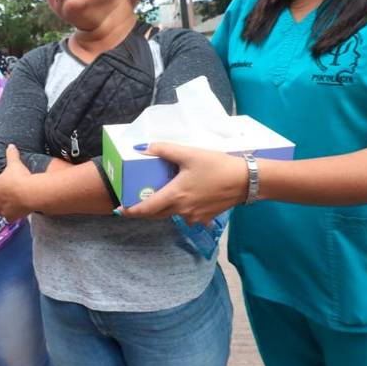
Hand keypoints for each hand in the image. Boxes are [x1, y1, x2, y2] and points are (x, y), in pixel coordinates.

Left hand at [0, 145, 34, 221]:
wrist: (29, 193)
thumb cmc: (19, 177)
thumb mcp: (15, 163)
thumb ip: (11, 154)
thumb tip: (11, 145)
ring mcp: (3, 209)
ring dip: (0, 209)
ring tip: (6, 206)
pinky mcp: (11, 216)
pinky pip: (9, 218)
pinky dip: (11, 216)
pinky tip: (16, 213)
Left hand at [118, 143, 247, 224]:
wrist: (246, 181)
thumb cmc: (218, 166)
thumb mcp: (189, 154)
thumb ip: (165, 150)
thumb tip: (143, 148)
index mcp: (175, 196)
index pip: (146, 209)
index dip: (131, 211)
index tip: (119, 210)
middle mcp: (182, 210)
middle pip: (157, 214)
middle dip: (145, 210)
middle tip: (136, 202)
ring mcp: (195, 216)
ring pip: (172, 215)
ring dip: (164, 208)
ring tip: (161, 195)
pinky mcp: (206, 217)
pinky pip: (188, 216)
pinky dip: (182, 208)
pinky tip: (186, 197)